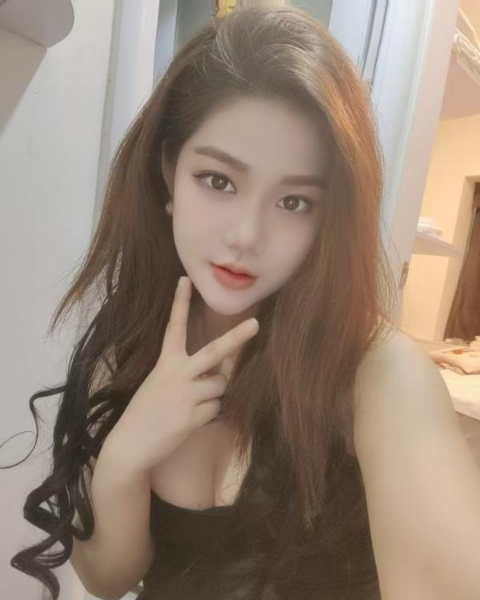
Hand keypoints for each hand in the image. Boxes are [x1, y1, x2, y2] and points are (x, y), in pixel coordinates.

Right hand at [105, 276, 258, 474]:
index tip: (185, 280)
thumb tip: (222, 370)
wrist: (130, 444)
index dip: (180, 303)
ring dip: (214, 394)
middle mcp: (177, 373)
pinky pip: (216, 408)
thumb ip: (189, 373)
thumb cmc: (146, 412)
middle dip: (237, 338)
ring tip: (192, 405)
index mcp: (166, 363)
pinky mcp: (193, 415)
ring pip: (221, 385)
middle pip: (215, 351)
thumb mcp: (161, 384)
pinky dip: (209, 414)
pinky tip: (189, 421)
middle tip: (255, 323)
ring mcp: (186, 394)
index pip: (175, 327)